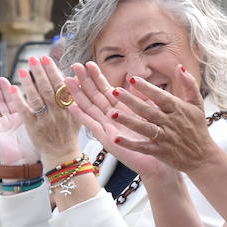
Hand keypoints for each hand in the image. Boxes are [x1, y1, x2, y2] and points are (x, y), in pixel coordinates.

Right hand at [0, 76, 38, 164]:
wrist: (26, 162)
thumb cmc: (35, 145)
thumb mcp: (36, 122)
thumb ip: (34, 108)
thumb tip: (40, 90)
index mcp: (22, 117)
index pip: (14, 100)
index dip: (9, 89)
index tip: (6, 78)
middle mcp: (10, 120)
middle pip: (2, 101)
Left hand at [20, 56, 89, 164]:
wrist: (62, 155)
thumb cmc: (69, 133)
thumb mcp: (78, 114)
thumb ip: (75, 96)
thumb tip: (73, 76)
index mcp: (70, 108)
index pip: (61, 85)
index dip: (52, 71)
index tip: (46, 58)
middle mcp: (58, 113)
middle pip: (48, 89)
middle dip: (40, 72)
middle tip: (33, 58)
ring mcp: (45, 121)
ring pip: (36, 99)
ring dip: (29, 83)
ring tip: (21, 69)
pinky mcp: (34, 128)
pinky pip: (25, 112)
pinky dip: (19, 100)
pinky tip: (13, 88)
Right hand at [63, 61, 169, 178]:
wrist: (159, 163)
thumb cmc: (156, 141)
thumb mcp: (151, 113)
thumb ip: (144, 97)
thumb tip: (139, 80)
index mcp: (122, 110)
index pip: (106, 90)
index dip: (97, 77)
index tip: (89, 63)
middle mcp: (111, 118)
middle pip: (94, 96)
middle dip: (84, 81)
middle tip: (74, 66)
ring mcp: (107, 128)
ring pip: (89, 108)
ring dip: (78, 95)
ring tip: (67, 81)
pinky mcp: (106, 139)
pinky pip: (91, 126)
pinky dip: (81, 116)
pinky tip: (71, 106)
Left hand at [78, 62, 220, 174]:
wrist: (203, 157)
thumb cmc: (198, 128)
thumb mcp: (197, 104)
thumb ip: (189, 84)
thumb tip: (180, 67)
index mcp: (178, 109)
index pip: (160, 97)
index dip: (147, 88)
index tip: (133, 79)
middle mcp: (170, 123)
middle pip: (148, 111)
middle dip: (131, 101)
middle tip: (115, 91)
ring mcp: (164, 138)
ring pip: (144, 128)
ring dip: (128, 121)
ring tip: (112, 113)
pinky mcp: (160, 152)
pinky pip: (143, 147)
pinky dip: (130, 144)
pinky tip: (116, 139)